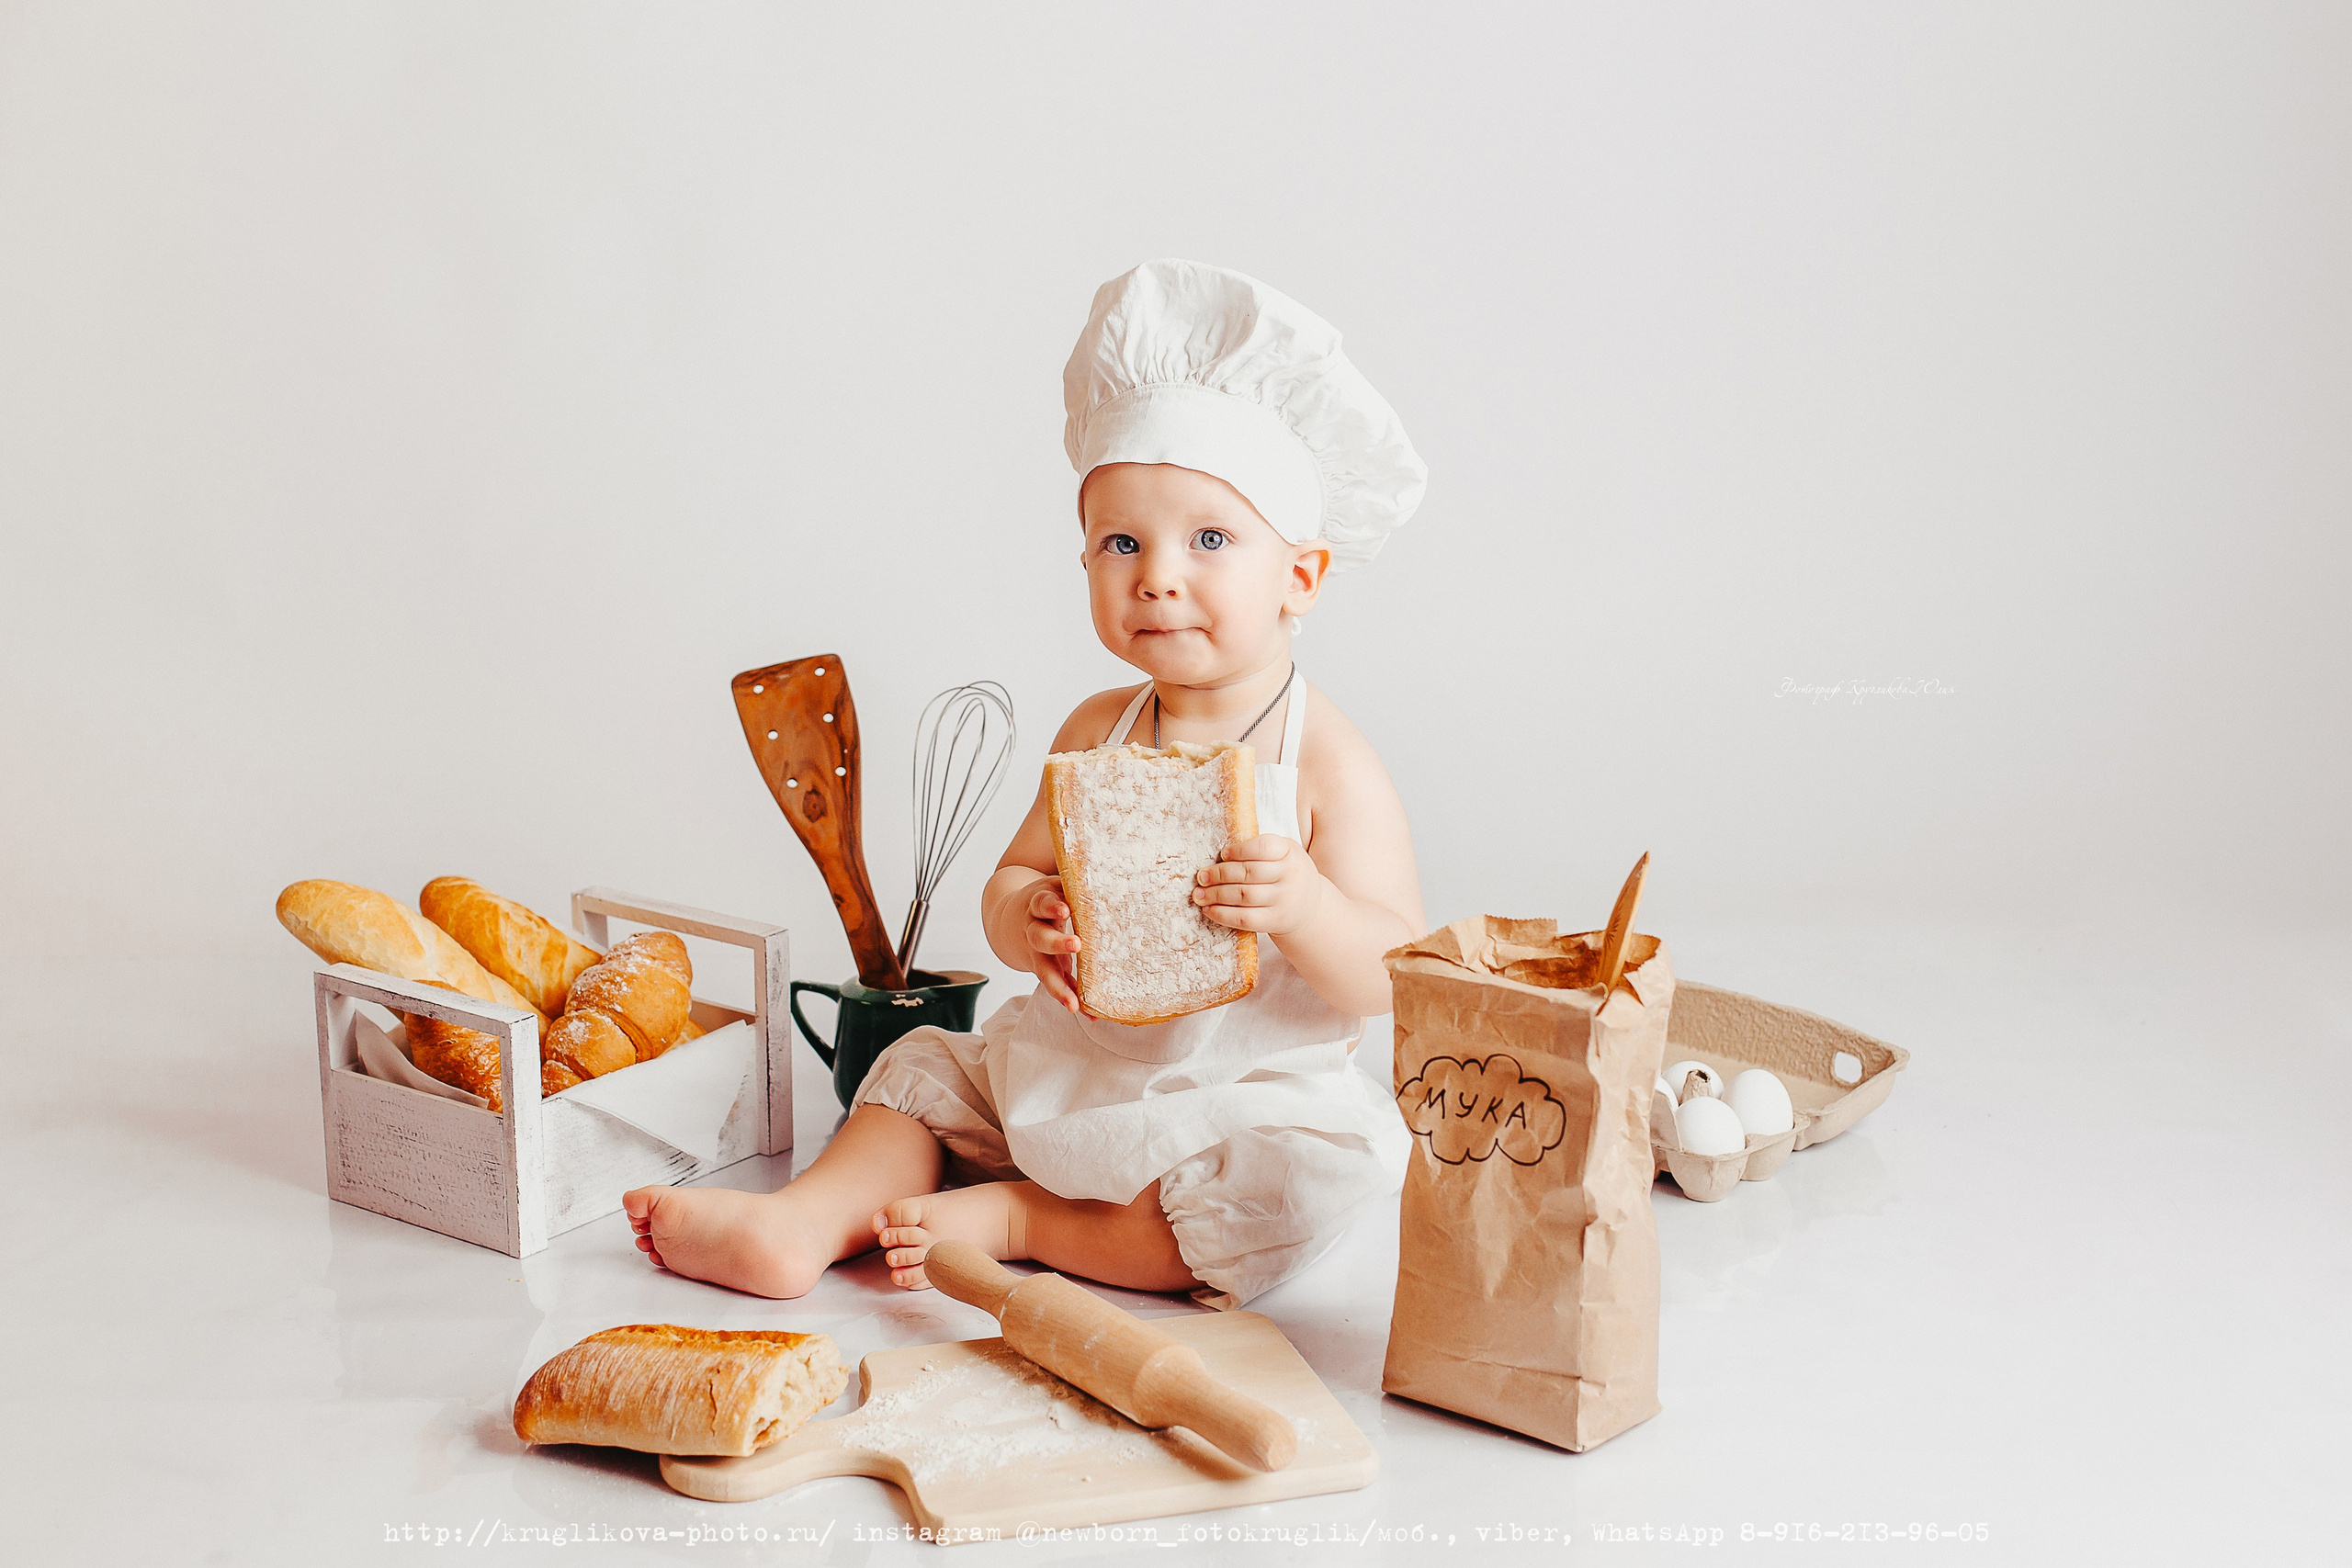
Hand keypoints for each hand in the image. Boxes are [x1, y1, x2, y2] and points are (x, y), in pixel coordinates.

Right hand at [1020, 876, 1086, 1015]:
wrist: (1011, 918)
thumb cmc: (1047, 897)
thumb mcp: (1056, 884)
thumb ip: (1076, 882)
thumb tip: (1114, 869)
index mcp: (1037, 904)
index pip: (1042, 902)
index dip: (1052, 905)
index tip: (1065, 910)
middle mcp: (1033, 929)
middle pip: (1040, 937)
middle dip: (1056, 942)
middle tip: (1076, 945)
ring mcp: (1037, 953)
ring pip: (1043, 970)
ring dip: (1058, 988)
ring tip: (1073, 1004)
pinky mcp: (1045, 969)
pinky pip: (1057, 986)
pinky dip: (1072, 999)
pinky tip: (1089, 1015)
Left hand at [1193, 835, 1325, 936]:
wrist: (1310, 908)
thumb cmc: (1287, 874)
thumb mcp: (1284, 852)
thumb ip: (1260, 849)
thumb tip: (1220, 855)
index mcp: (1290, 852)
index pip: (1262, 848)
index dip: (1239, 851)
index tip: (1223, 854)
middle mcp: (1290, 876)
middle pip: (1248, 873)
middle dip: (1219, 874)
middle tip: (1201, 876)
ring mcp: (1284, 900)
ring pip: (1243, 896)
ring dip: (1216, 895)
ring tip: (1199, 894)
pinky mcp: (1275, 921)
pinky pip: (1244, 918)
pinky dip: (1222, 914)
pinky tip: (1209, 910)